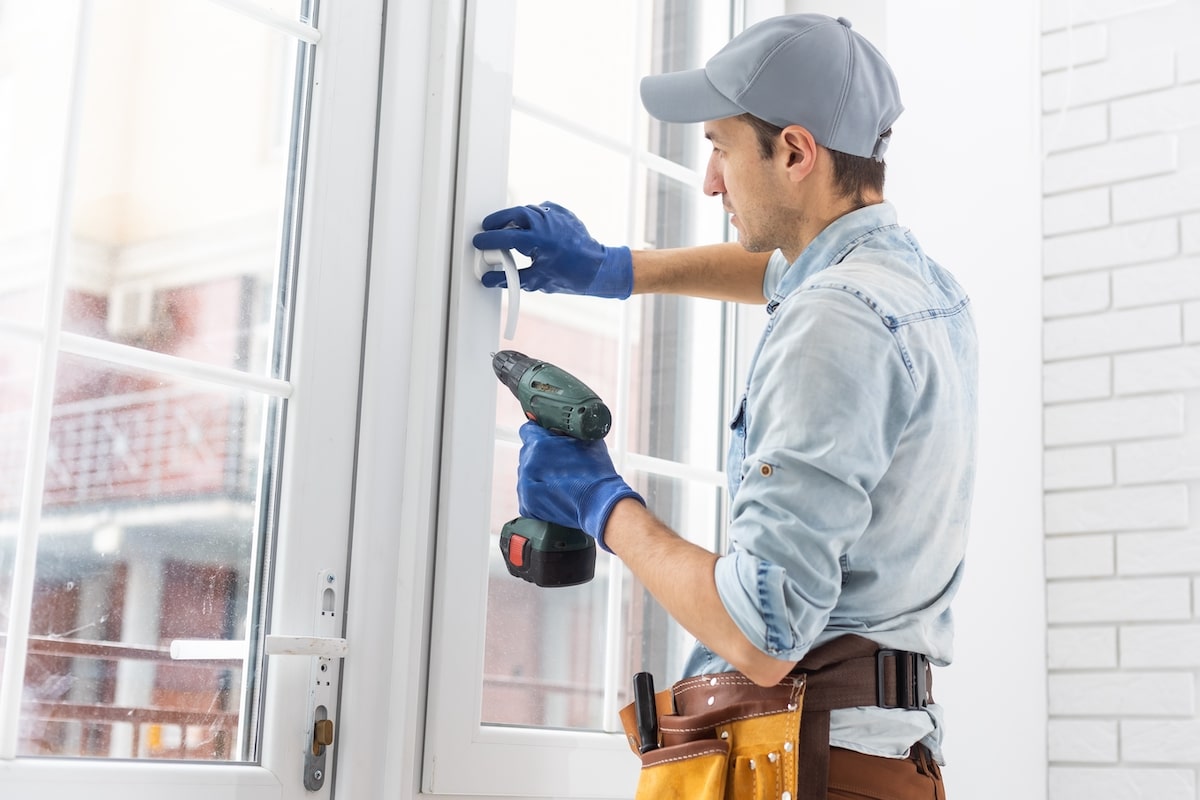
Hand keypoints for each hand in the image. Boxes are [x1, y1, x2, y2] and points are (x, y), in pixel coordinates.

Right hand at [473, 202, 632, 297]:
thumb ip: (509, 279)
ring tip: (506, 230)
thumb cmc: (571, 276)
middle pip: (513, 214)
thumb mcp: (536, 281)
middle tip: (487, 229)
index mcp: (538, 239)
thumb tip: (489, 279)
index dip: (488, 239)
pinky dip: (532, 217)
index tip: (479, 242)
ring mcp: (554, 214)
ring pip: (527, 210)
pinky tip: (529, 229)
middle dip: (497, 221)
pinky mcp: (562, 212)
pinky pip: (541, 210)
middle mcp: (545, 222)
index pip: (504, 236)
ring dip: (514, 218)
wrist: (597, 268)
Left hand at [517, 422, 643, 550]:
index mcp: (539, 445)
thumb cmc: (596, 473)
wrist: (600, 503)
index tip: (545, 437)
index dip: (539, 432)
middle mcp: (528, 465)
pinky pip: (528, 493)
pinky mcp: (527, 505)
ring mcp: (525, 486)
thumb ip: (567, 430)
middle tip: (559, 461)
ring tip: (559, 480)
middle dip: (540, 455)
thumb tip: (560, 427)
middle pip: (528, 452)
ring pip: (527, 473)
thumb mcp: (585, 439)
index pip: (528, 430)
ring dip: (538, 474)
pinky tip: (555, 492)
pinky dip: (538, 493)